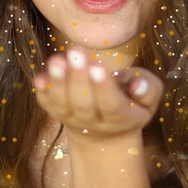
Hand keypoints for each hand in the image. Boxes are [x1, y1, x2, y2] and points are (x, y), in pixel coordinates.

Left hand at [32, 47, 163, 142]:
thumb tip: (137, 84)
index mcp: (121, 118)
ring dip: (57, 82)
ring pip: (62, 104)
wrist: (105, 135)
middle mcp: (94, 122)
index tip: (99, 66)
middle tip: (75, 52)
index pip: (111, 105)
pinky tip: (39, 78)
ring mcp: (72, 120)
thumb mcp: (148, 100)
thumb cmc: (131, 105)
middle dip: (78, 77)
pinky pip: (47, 105)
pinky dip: (43, 92)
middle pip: (83, 103)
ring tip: (57, 60)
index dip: (104, 88)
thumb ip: (148, 89)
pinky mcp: (56, 113)